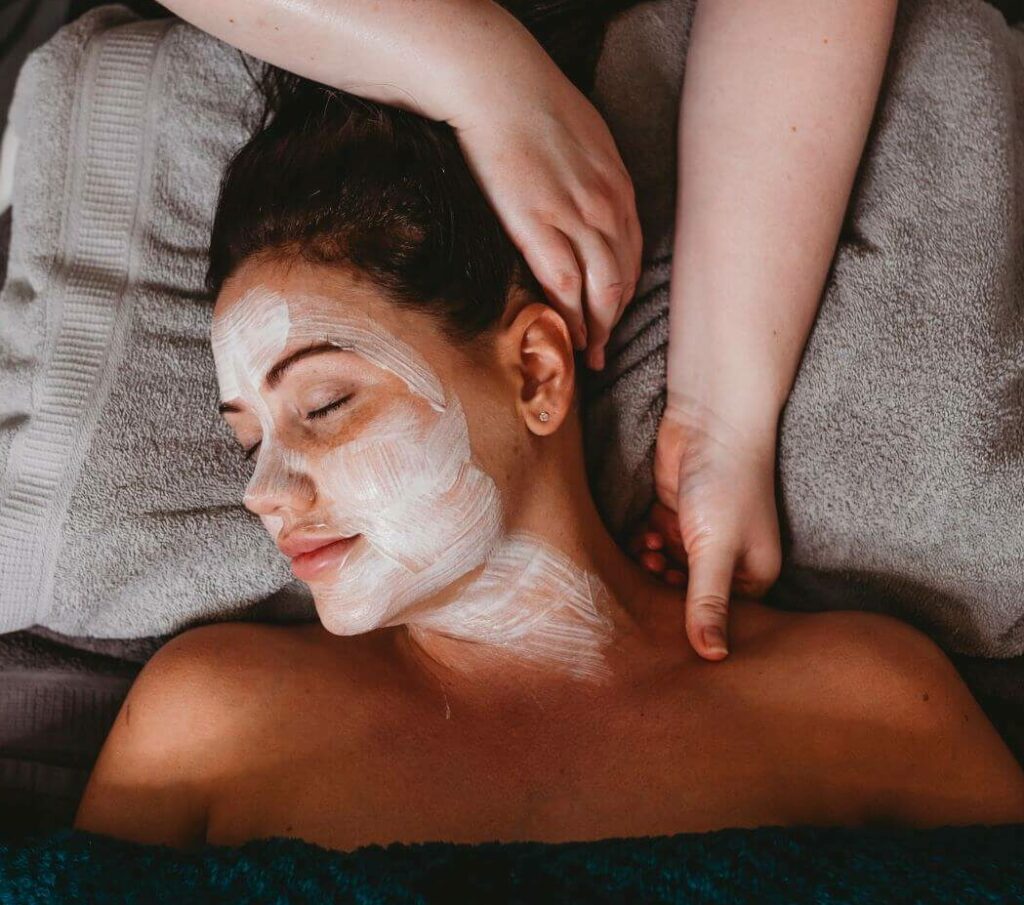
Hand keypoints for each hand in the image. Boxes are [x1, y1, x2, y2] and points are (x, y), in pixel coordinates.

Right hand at [452, 76, 641, 370]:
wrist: (500, 85)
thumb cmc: (536, 103)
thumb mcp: (587, 138)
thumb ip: (597, 177)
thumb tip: (592, 200)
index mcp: (619, 188)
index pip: (632, 255)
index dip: (625, 293)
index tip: (615, 316)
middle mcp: (607, 208)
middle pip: (621, 279)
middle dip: (615, 322)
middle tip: (605, 352)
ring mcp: (575, 218)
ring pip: (600, 289)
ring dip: (596, 329)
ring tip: (587, 356)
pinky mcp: (537, 225)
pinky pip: (564, 283)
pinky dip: (569, 315)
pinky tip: (567, 336)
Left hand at [648, 399, 781, 659]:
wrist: (711, 421)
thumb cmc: (727, 483)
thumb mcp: (716, 549)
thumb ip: (709, 603)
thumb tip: (713, 658)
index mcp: (754, 574)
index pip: (720, 618)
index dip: (691, 626)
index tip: (663, 635)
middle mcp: (728, 559)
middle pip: (688, 595)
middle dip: (663, 595)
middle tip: (645, 591)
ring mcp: (699, 537)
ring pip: (665, 570)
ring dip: (651, 568)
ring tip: (650, 556)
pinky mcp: (674, 516)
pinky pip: (654, 544)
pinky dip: (645, 544)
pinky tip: (644, 537)